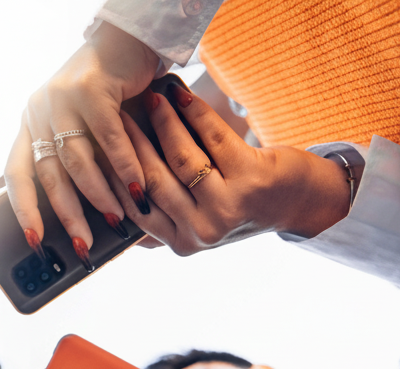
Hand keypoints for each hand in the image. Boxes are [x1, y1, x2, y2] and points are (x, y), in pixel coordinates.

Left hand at [4, 22, 159, 267]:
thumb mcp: (86, 128)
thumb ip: (82, 162)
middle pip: (49, 174)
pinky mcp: (90, 88)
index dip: (24, 209)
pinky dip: (124, 167)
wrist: (130, 42)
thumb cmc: (111, 92)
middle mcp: (38, 110)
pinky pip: (107, 139)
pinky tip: (137, 188)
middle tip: (83, 243)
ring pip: (77, 160)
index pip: (17, 173)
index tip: (35, 240)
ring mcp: (61, 98)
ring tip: (116, 218)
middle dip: (68, 214)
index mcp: (31, 123)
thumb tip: (88, 215)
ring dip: (99, 194)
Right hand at [111, 80, 350, 253]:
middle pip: (153, 181)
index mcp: (182, 243)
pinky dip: (193, 113)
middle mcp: (203, 231)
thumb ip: (160, 220)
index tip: (102, 142)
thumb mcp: (196, 222)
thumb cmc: (239, 204)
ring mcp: (228, 208)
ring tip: (150, 98)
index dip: (117, 172)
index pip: (137, 205)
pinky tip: (180, 95)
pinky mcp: (251, 178)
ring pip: (181, 158)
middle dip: (132, 143)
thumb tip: (111, 202)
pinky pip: (212, 138)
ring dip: (162, 122)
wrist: (297, 202)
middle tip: (117, 114)